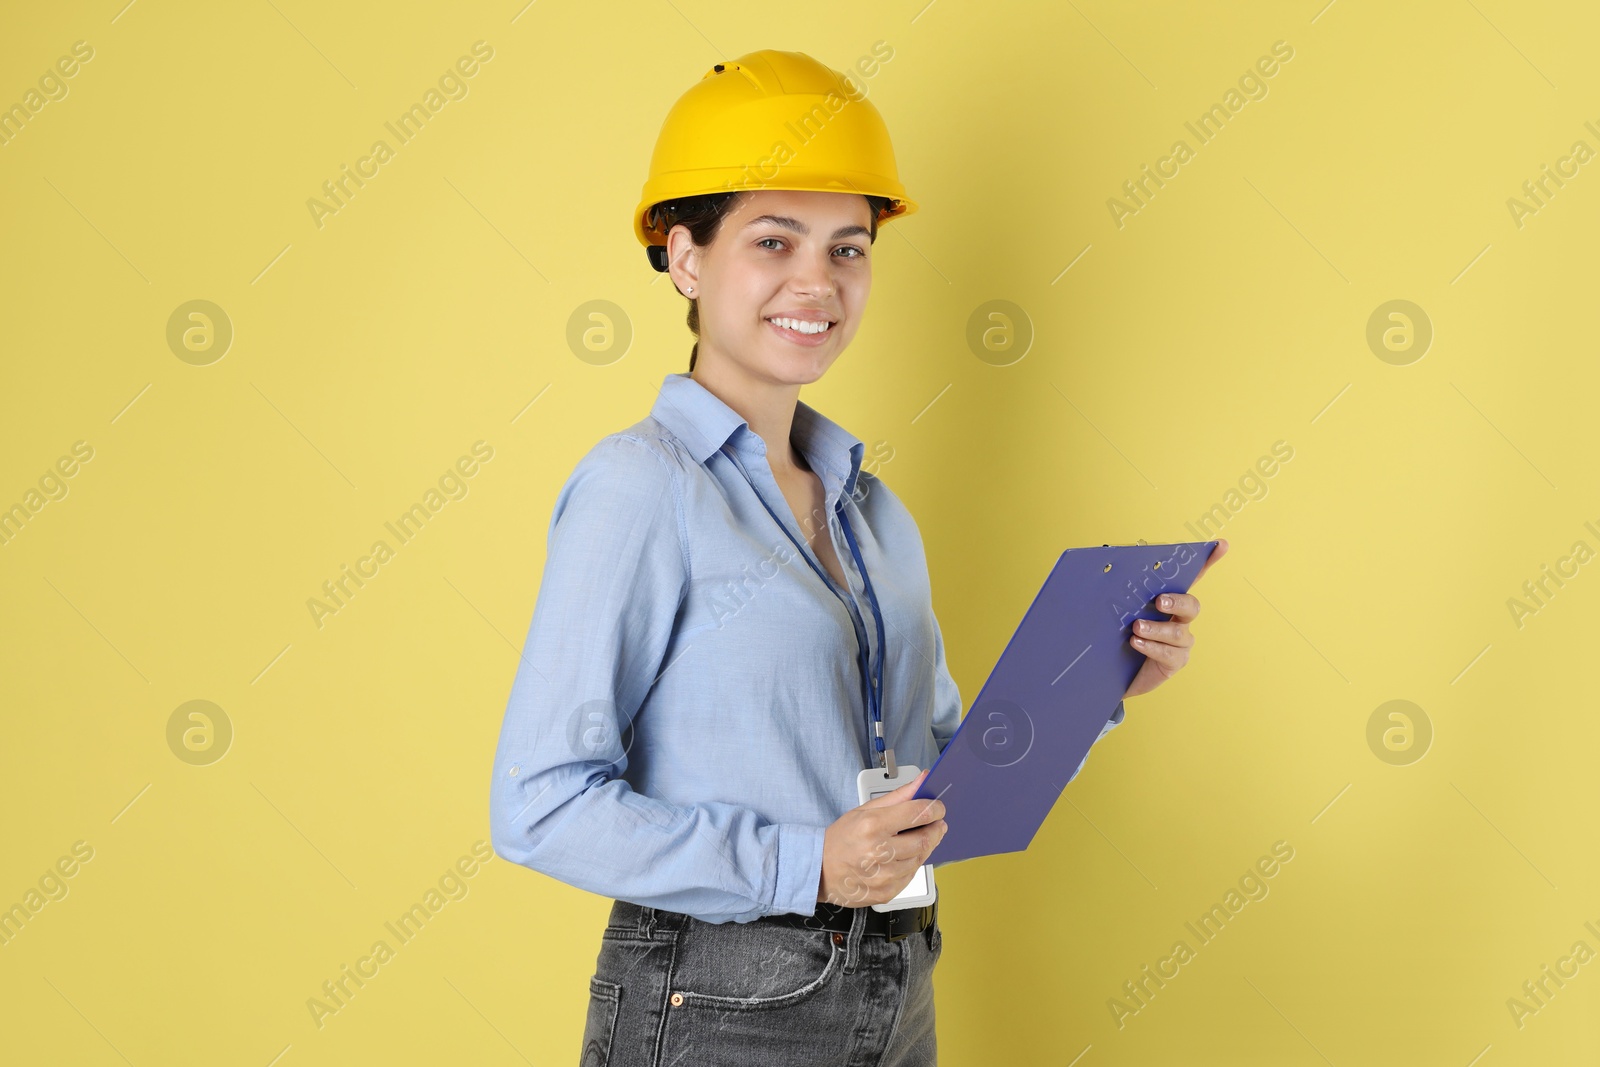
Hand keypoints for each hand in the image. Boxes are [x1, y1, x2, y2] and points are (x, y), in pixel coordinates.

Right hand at [817, 769, 945, 907]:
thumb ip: (898, 796)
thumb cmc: (840, 839)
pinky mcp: (886, 893)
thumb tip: (922, 780)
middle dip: (935, 829)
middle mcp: (879, 852)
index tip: (938, 808)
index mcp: (873, 826)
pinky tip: (903, 857)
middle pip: (924, 839)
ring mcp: (883, 876)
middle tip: (936, 824)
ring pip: (920, 859)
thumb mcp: (865, 810)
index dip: (935, 809)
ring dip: (924, 847)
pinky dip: (912, 864)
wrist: (819, 870)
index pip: (918, 814)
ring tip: (917, 839)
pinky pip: (911, 876)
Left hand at [1123, 539, 1227, 699]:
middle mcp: (1180, 619)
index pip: (1191, 578)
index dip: (1207, 561)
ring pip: (1177, 633)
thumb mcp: (1119, 610)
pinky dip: (1151, 647)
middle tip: (1159, 602)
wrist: (1112, 671)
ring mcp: (1181, 642)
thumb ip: (1121, 592)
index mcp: (1169, 600)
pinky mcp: (1175, 661)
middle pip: (1191, 605)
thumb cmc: (1118, 634)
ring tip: (1136, 628)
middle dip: (1177, 601)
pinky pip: (1168, 654)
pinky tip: (1136, 643)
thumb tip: (1109, 564)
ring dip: (1156, 629)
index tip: (1221, 544)